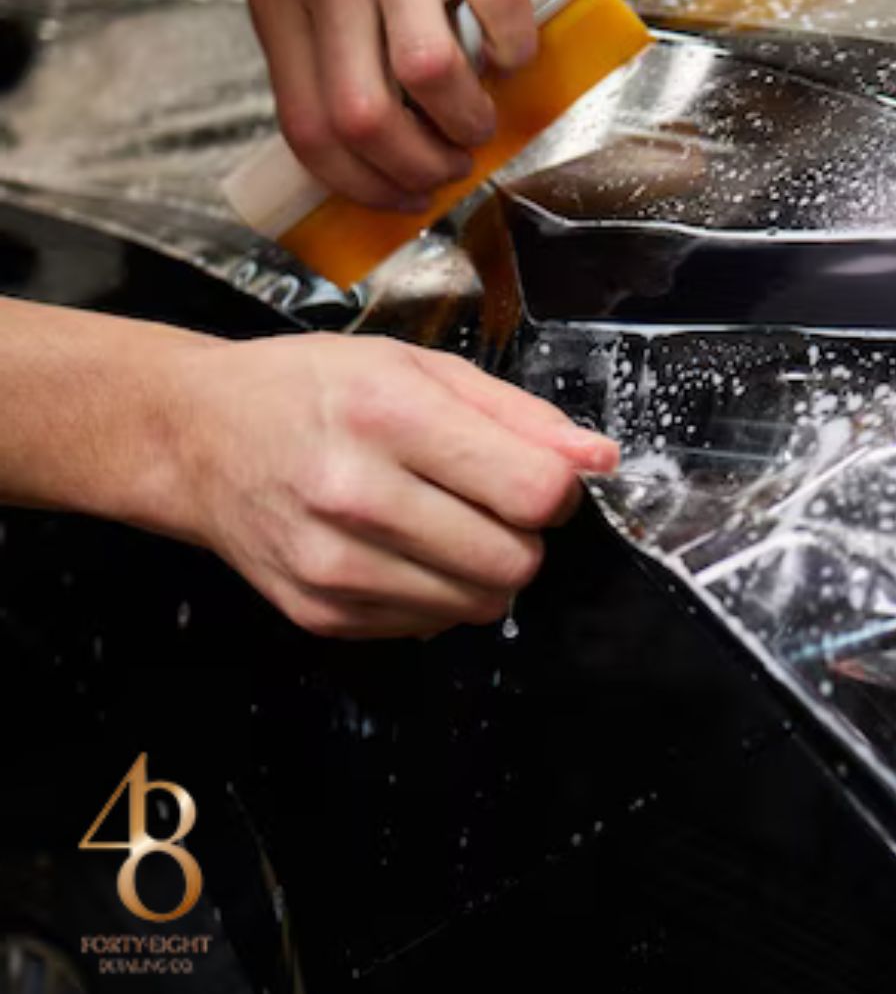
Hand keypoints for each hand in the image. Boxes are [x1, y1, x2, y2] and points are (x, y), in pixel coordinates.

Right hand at [158, 333, 614, 637]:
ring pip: (480, 605)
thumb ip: (520, 416)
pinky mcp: (320, 614)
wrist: (195, 439)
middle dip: (524, 535)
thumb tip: (600, 461)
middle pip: (515, 560)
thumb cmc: (314, 390)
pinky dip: (437, 593)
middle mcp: (356, 496)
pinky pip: (431, 625)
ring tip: (445, 524)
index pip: (534, 493)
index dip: (560, 489)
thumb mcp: (419, 367)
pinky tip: (402, 549)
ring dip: (485, 570)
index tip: (540, 475)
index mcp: (388, 417)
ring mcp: (334, 566)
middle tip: (490, 502)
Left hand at [245, 0, 538, 209]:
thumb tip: (367, 143)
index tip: (400, 199)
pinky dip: (516, 51)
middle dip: (418, 167)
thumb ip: (322, 40)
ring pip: (428, 74)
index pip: (307, 126)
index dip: (359, 184)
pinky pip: (497, 7)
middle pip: (363, 116)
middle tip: (449, 167)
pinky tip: (516, 56)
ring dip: (466, 122)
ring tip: (481, 124)